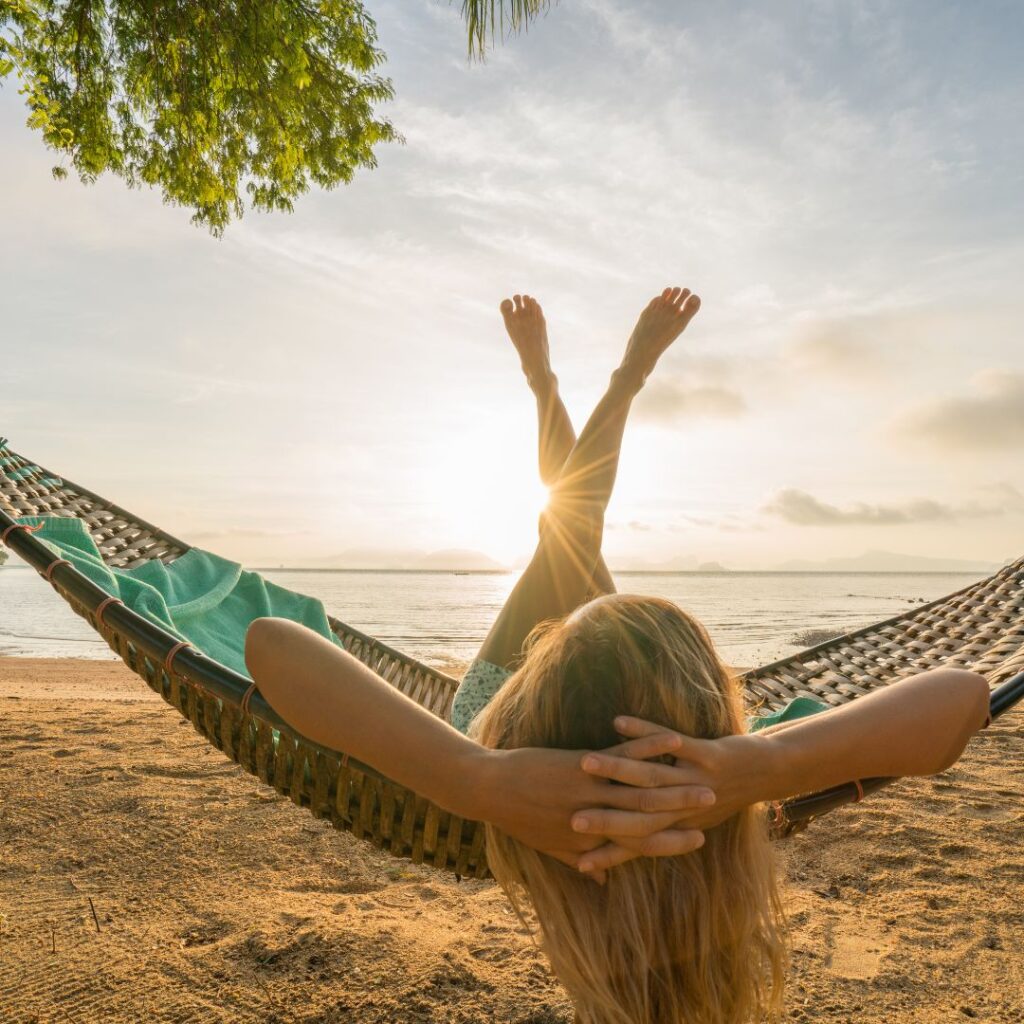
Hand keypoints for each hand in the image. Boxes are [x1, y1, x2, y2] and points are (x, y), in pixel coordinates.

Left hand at [474, 744, 710, 879]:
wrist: (489, 789)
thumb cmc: (519, 818)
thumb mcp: (551, 847)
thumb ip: (580, 861)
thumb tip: (599, 881)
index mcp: (590, 841)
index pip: (640, 845)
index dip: (672, 843)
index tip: (699, 838)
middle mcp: (596, 819)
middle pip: (650, 819)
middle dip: (685, 814)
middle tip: (716, 807)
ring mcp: (590, 792)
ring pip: (643, 790)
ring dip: (677, 786)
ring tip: (706, 782)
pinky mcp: (581, 765)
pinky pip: (622, 756)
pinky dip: (647, 747)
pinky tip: (670, 741)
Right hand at [572, 717, 771, 871]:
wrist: (765, 774)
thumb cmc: (721, 797)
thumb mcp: (691, 822)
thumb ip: (658, 835)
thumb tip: (643, 854)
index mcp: (678, 825)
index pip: (636, 844)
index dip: (607, 852)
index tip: (576, 861)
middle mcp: (685, 808)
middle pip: (636, 814)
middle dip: (601, 816)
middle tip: (570, 818)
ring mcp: (696, 780)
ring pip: (649, 776)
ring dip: (615, 769)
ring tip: (584, 764)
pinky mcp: (707, 755)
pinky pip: (670, 741)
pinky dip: (643, 732)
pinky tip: (618, 721)